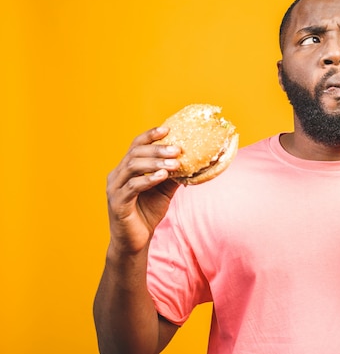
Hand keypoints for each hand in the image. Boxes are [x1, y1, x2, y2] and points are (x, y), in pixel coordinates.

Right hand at [105, 127, 181, 254]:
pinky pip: (132, 187)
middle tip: (177, 148)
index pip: (135, 145)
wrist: (135, 242)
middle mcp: (117, 175)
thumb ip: (172, 175)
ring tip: (174, 163)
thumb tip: (193, 161)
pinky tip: (162, 176)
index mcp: (125, 169)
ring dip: (155, 163)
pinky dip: (148, 179)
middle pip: (135, 154)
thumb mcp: (164, 191)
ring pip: (133, 167)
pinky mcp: (117, 203)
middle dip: (157, 149)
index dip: (150, 135)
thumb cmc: (147, 213)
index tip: (168, 129)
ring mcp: (114, 189)